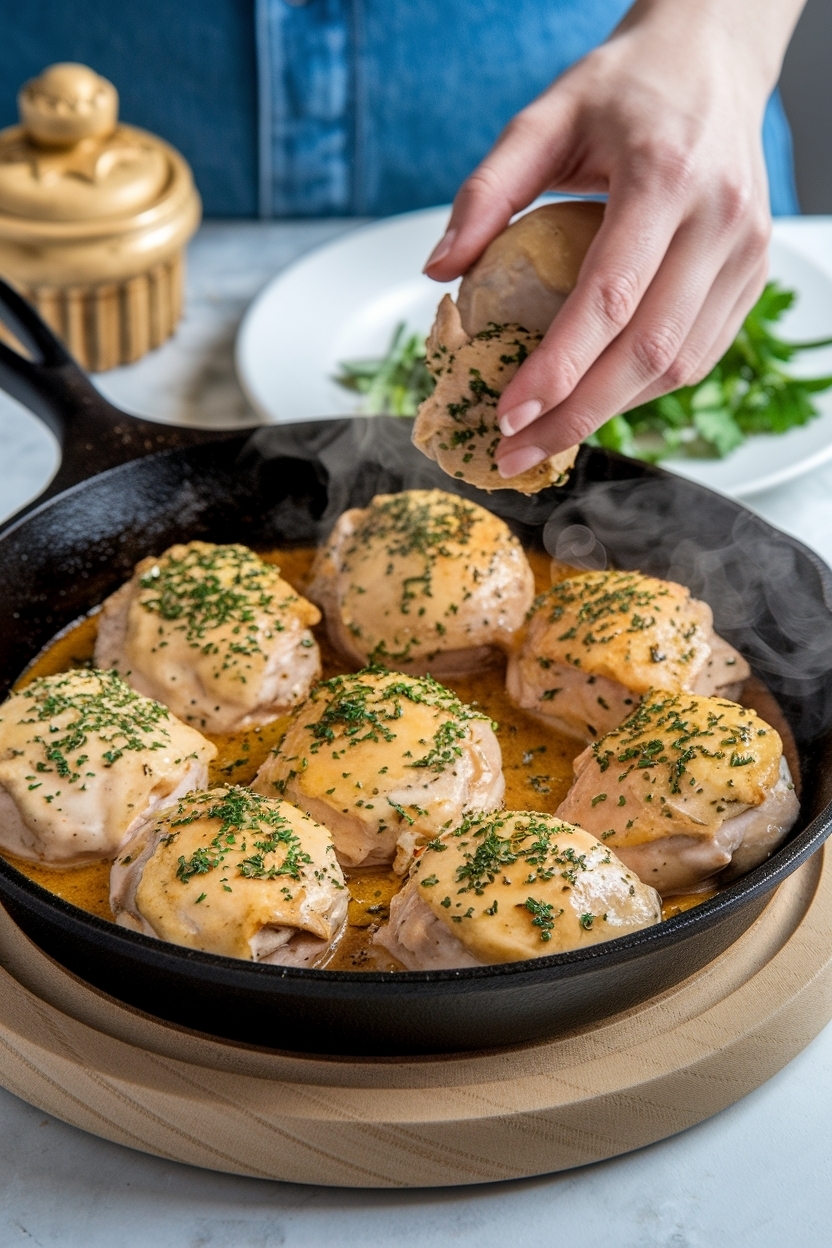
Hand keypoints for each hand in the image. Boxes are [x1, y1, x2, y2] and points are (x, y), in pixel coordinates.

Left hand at [424, 0, 804, 477]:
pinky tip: (596, 400)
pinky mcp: (753, 274)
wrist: (714, 59)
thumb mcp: (544, 116)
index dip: (558, 369)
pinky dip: (643, 389)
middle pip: (649, 350)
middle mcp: (719, 218)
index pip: (610, 297)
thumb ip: (486, 191)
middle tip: (516, 453)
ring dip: (609, 413)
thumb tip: (438, 271)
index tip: (507, 416)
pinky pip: (700, 354)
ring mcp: (746, 251)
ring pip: (680, 365)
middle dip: (577, 416)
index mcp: (665, 175)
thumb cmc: (624, 89)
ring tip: (546, 438)